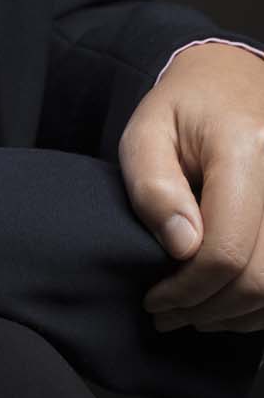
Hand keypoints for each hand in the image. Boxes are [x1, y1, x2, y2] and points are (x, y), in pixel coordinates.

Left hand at [119, 43, 263, 333]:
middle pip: (260, 279)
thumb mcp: (146, 132)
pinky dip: (259, 304)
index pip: (227, 248)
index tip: (154, 298)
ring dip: (235, 314)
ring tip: (191, 310)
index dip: (189, 288)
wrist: (232, 82)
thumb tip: (182, 247)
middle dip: (208, 308)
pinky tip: (224, 301)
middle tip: (167, 313)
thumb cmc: (182, 109)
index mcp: (246, 148)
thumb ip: (154, 186)